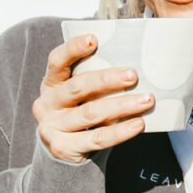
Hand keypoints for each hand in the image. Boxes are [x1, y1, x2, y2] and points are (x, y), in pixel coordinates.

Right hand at [34, 36, 152, 164]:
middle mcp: (46, 104)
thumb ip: (97, 80)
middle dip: (107, 80)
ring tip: (146, 100)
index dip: (72, 49)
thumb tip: (138, 65)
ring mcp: (51, 128)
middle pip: (77, 87)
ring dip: (122, 105)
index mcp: (51, 84)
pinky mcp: (63, 148)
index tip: (93, 39)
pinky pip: (97, 138)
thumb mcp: (82, 95)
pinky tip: (139, 124)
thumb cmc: (81, 112)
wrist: (65, 153)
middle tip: (133, 75)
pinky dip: (121, 131)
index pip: (56, 61)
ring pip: (90, 113)